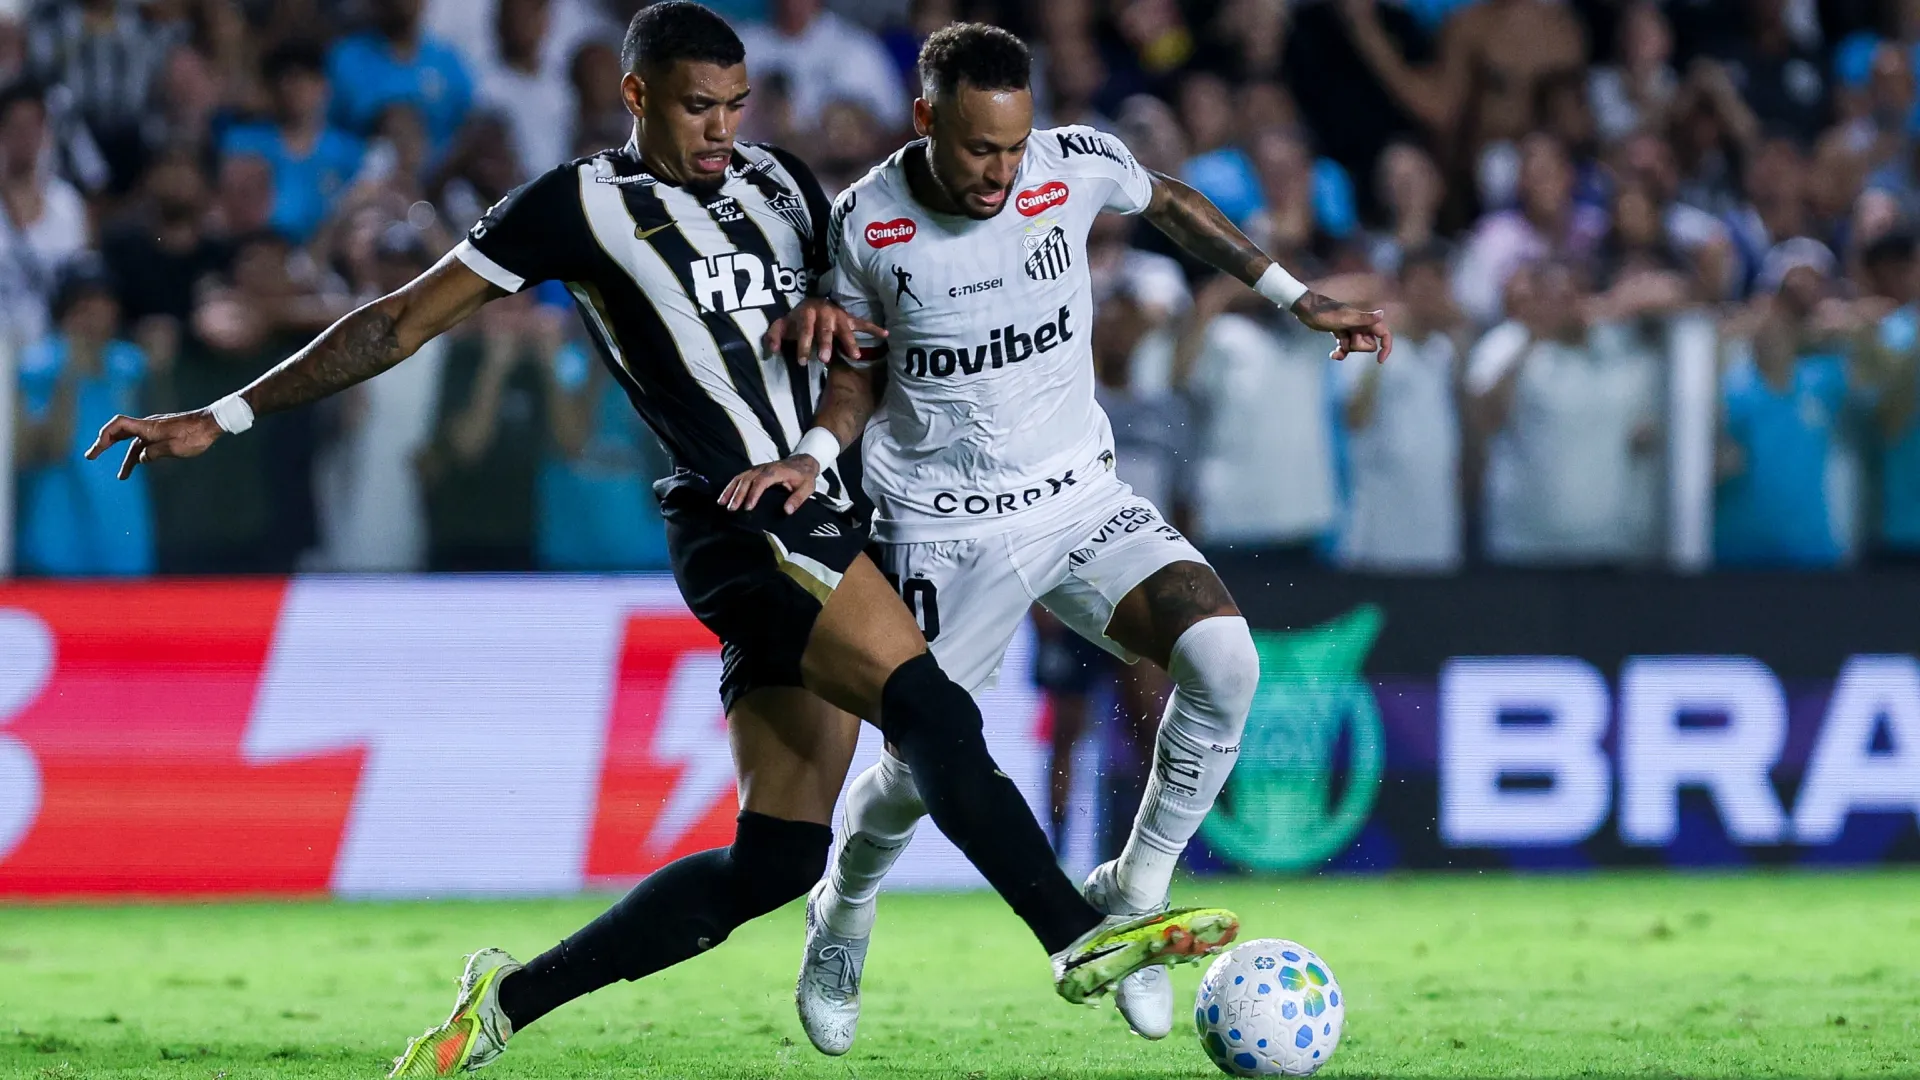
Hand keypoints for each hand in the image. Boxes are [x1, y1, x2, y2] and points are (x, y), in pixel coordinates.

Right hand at [85, 410, 222, 479]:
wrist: (212, 423)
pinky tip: (140, 465)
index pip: (118, 425)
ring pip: (134, 443)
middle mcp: (148, 426)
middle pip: (119, 433)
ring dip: (126, 458)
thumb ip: (154, 453)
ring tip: (122, 477)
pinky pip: (145, 444)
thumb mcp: (175, 448)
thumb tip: (141, 459)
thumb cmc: (195, 435)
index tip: (97, 449)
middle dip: (104, 444)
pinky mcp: (163, 434)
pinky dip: (138, 454)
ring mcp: (155, 430)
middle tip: (90, 457)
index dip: (104, 435)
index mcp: (148, 427)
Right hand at [718, 454, 819, 513]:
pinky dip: (731, 486)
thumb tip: (787, 511)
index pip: (762, 481)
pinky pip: (740, 477)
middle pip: (747, 480)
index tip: (748, 507)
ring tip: (722, 503)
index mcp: (776, 471)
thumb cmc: (804, 477)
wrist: (803, 462)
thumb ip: (798, 499)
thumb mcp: (807, 488)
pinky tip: (724, 497)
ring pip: (741, 478)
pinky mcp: (754, 471)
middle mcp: (764, 468)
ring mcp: (757, 468)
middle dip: (738, 495)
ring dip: (731, 490)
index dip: (754, 494)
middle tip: (732, 509)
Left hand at [762, 298, 886, 364]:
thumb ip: (773, 336)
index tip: (802, 362)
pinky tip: (885, 335)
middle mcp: (824, 313)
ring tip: (856, 357)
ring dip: (850, 343)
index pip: (805, 330)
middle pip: (826, 330)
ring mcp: (839, 316)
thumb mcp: (781, 325)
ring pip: (845, 330)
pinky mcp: (849, 319)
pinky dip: (874, 328)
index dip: (803, 345)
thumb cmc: (796, 320)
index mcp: (807, 313)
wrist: (812, 304)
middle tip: (825, 360)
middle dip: (826, 344)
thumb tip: (773, 350)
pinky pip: (863, 323)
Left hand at [1292, 293, 1393, 361]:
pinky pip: (1345, 347)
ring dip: (1347, 350)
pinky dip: (1340, 352)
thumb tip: (1382, 314)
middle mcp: (1360, 324)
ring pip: (1356, 347)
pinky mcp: (1340, 333)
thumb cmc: (1325, 313)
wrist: (1307, 309)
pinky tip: (1332, 354)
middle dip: (1358, 346)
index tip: (1380, 360)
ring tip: (1337, 346)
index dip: (1386, 347)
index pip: (1384, 333)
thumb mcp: (1345, 318)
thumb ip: (1364, 318)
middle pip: (1369, 345)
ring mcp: (1350, 329)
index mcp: (1365, 320)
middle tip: (1346, 338)